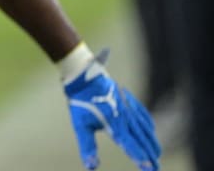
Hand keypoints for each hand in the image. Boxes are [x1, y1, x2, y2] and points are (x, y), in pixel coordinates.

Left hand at [64, 50, 160, 169]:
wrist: (84, 77)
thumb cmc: (81, 102)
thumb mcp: (81, 126)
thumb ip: (88, 146)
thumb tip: (91, 166)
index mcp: (116, 126)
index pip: (131, 146)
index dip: (140, 158)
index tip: (149, 168)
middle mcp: (126, 119)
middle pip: (141, 140)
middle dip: (149, 154)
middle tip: (156, 167)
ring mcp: (129, 108)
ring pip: (144, 128)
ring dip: (151, 141)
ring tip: (156, 153)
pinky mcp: (128, 100)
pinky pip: (143, 114)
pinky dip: (148, 125)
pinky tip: (151, 129)